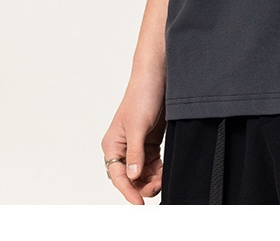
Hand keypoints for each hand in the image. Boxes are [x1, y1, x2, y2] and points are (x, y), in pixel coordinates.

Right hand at [101, 72, 165, 204]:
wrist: (158, 77)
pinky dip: (159, 170)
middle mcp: (123, 148)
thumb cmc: (142, 95)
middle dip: (143, 185)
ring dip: (153, 179)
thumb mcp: (138, 126)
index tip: (139, 203)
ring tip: (164, 178)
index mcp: (113, 144)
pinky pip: (153, 165)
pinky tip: (166, 171)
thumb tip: (132, 176)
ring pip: (143, 174)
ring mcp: (137, 146)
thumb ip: (135, 152)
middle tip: (159, 186)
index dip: (128, 191)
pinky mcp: (150, 143)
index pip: (118, 175)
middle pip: (131, 178)